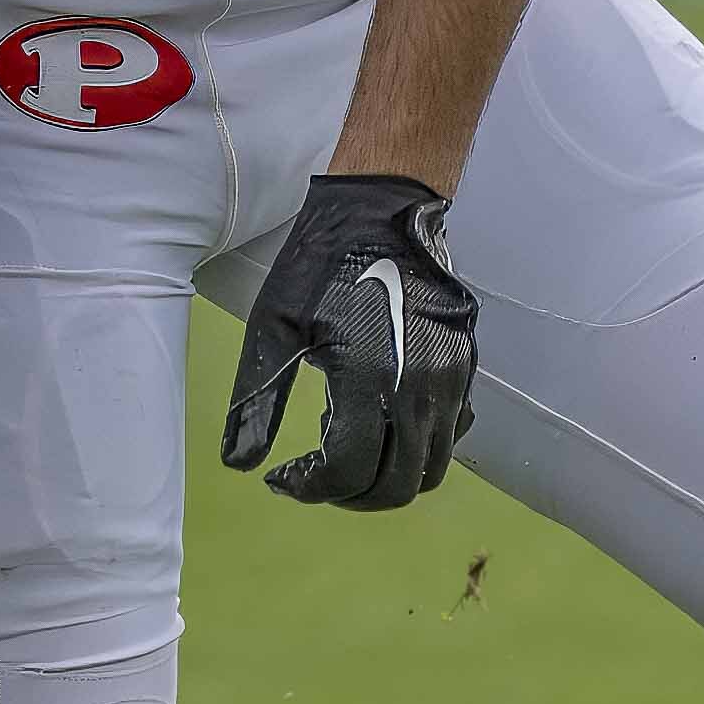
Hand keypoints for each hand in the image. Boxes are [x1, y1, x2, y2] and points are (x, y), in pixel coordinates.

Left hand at [222, 172, 478, 509]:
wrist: (384, 208)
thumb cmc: (324, 261)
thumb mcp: (275, 328)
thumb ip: (257, 402)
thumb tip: (239, 463)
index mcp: (370, 378)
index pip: (349, 472)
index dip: (310, 489)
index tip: (282, 480)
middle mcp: (421, 387)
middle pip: (397, 486)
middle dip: (350, 495)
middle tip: (314, 481)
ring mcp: (451, 378)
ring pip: (431, 468)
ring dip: (387, 478)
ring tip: (345, 453)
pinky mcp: (465, 366)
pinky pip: (450, 434)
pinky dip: (417, 450)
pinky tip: (380, 422)